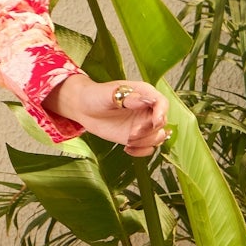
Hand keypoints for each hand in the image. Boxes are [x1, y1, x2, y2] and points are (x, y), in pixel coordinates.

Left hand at [43, 73, 168, 157]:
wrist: (84, 108)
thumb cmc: (95, 95)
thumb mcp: (108, 93)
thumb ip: (127, 97)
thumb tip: (143, 100)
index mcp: (144, 94)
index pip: (161, 103)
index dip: (162, 112)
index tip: (155, 121)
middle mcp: (147, 109)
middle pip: (161, 123)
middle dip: (149, 131)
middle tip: (131, 134)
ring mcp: (142, 124)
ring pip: (157, 137)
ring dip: (145, 142)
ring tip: (128, 140)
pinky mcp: (136, 137)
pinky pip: (148, 148)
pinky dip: (141, 151)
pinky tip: (127, 148)